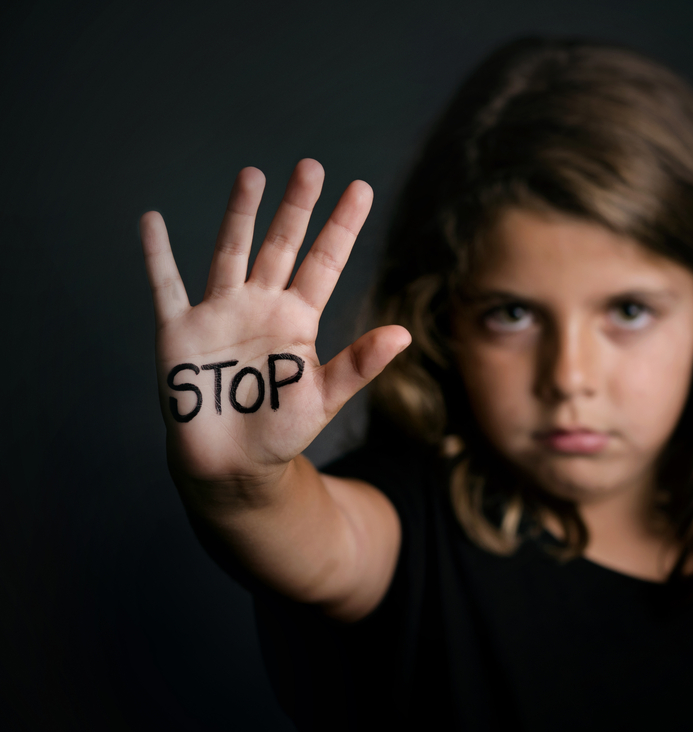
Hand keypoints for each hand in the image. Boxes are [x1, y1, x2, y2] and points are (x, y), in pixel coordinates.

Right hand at [140, 159, 409, 488]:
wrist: (231, 465)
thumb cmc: (280, 431)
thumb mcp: (325, 397)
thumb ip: (360, 364)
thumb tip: (404, 334)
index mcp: (298, 320)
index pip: (324, 262)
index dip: (342, 227)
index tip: (361, 188)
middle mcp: (260, 307)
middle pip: (280, 246)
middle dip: (296, 207)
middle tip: (311, 166)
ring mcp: (219, 315)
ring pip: (230, 253)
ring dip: (239, 215)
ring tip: (252, 175)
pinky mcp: (179, 332)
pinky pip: (166, 286)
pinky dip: (156, 256)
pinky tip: (150, 222)